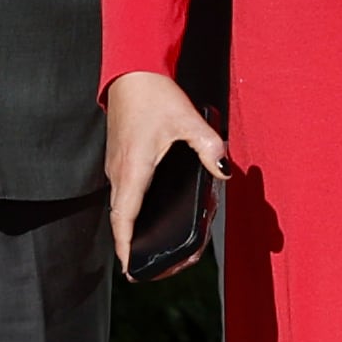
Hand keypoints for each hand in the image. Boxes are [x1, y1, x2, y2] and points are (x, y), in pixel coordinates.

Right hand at [103, 72, 229, 275]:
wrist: (131, 72)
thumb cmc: (155, 95)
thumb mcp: (188, 119)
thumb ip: (209, 146)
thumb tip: (224, 170)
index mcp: (133, 169)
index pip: (123, 218)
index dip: (126, 245)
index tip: (131, 268)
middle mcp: (120, 173)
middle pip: (122, 220)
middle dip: (133, 246)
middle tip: (151, 266)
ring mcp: (117, 167)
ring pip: (121, 207)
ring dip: (132, 230)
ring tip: (151, 248)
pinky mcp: (120, 160)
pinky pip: (124, 195)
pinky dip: (132, 212)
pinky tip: (149, 215)